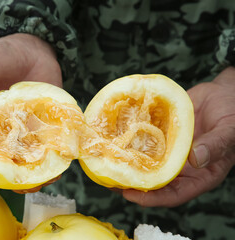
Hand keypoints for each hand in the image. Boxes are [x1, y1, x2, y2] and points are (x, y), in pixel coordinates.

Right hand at [0, 33, 61, 191]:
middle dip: (10, 178)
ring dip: (35, 173)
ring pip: (27, 161)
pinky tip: (60, 163)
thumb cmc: (0, 55)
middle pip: (3, 163)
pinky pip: (48, 148)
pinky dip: (53, 158)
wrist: (33, 50)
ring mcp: (25, 131)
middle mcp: (3, 132)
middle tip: (22, 184)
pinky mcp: (45, 127)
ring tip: (45, 177)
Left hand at [120, 66, 234, 206]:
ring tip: (104, 161)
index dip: (152, 198)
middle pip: (153, 181)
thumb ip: (215, 145)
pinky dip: (131, 141)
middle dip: (131, 183)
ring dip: (126, 164)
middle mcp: (180, 165)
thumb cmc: (233, 114)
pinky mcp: (161, 134)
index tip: (130, 195)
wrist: (225, 93)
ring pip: (146, 162)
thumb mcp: (229, 130)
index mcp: (199, 174)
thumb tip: (196, 159)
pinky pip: (145, 140)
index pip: (173, 195)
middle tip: (108, 179)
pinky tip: (114, 139)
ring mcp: (169, 149)